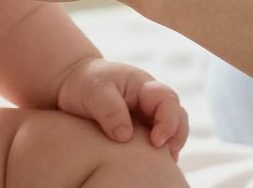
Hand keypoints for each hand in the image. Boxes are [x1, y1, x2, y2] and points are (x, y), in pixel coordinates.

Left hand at [53, 57, 190, 158]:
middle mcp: (151, 104)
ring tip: (162, 164)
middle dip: (176, 136)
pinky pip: (156, 146)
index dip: (168, 121)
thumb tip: (125, 136)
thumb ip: (110, 109)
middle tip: (166, 155)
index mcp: (144, 87)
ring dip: (170, 148)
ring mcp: (147, 119)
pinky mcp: (140, 134)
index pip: (168, 100)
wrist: (73, 87)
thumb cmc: (86, 84)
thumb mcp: (94, 90)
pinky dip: (157, 156)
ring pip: (172, 133)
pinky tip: (149, 167)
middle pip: (179, 118)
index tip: (156, 140)